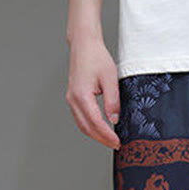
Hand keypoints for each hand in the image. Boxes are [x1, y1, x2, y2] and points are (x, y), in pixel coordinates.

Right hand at [65, 35, 121, 149]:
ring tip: (110, 140)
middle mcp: (73, 99)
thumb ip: (112, 101)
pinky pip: (80, 118)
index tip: (117, 142)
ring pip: (82, 125)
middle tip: (116, 145)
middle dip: (102, 139)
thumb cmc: (96, 57)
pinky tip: (101, 129)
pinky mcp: (73, 98)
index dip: (107, 135)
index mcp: (81, 95)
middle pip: (86, 128)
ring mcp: (71, 99)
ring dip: (96, 135)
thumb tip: (114, 120)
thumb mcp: (110, 78)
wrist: (83, 44)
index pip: (95, 123)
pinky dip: (90, 127)